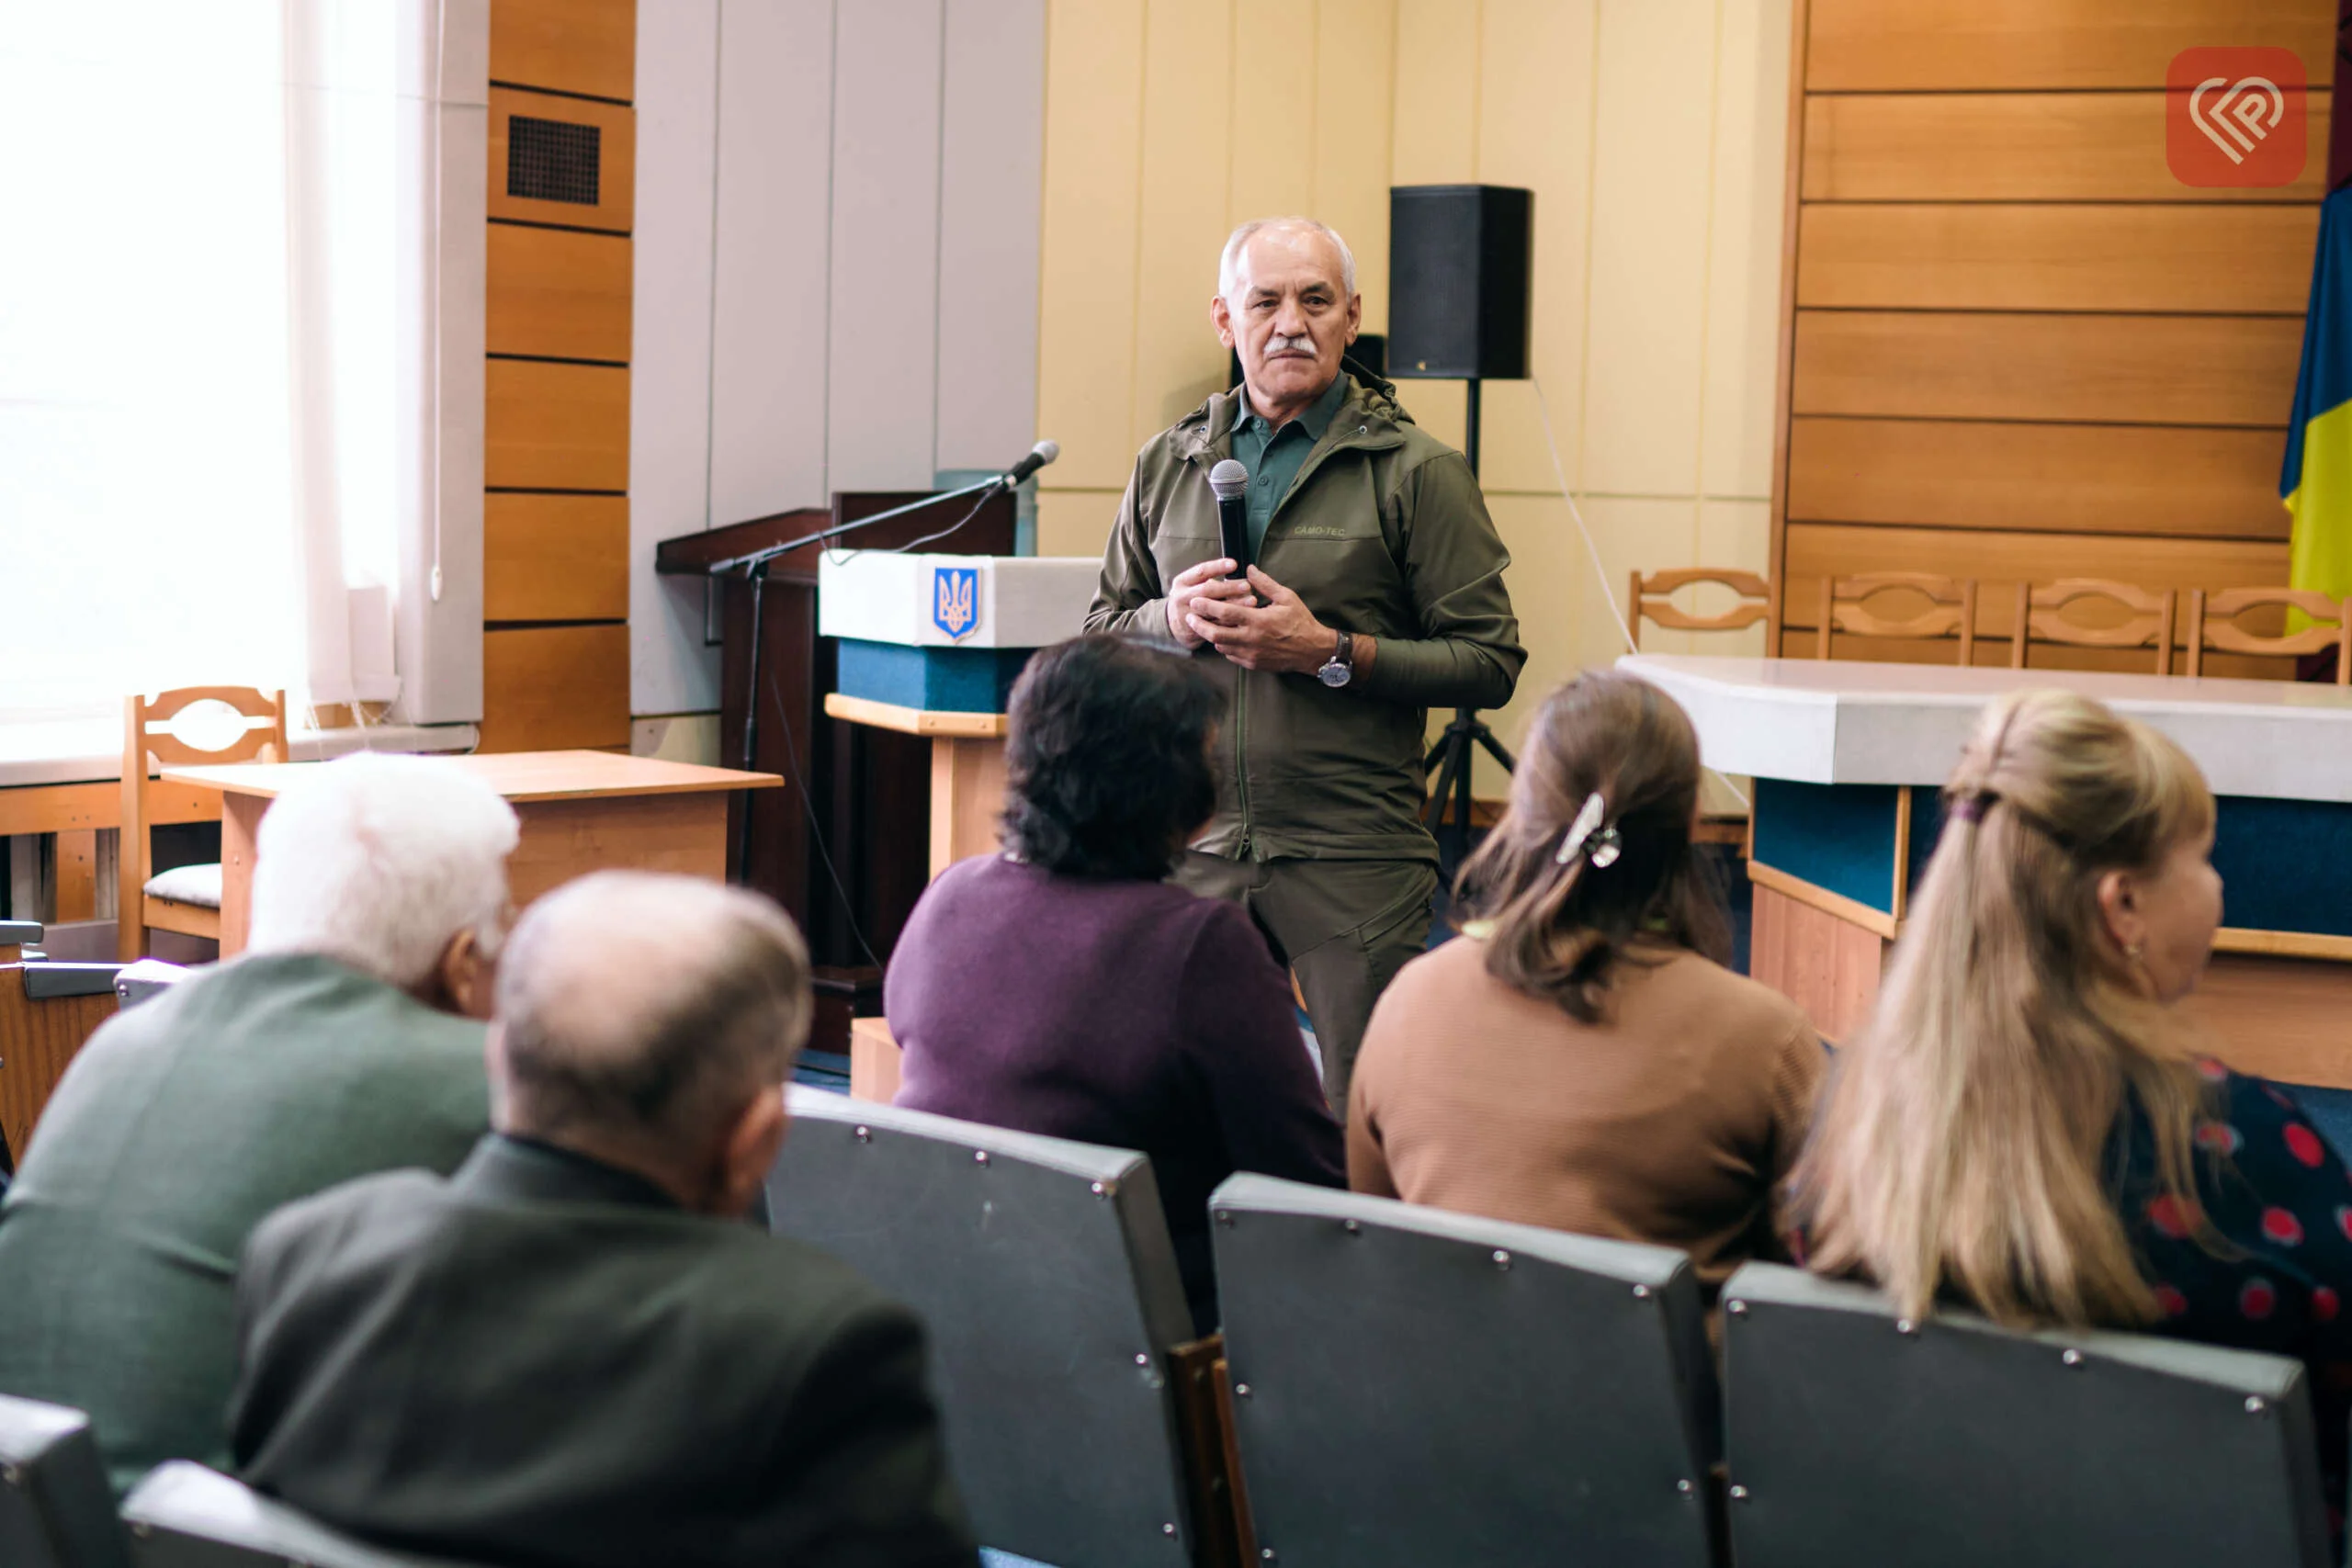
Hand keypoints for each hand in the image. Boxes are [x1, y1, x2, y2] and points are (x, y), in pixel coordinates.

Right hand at [1165, 557, 1257, 649]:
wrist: (1173, 624)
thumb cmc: (1189, 598)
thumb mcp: (1191, 584)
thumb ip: (1208, 577)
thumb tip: (1233, 567)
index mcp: (1182, 582)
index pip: (1201, 571)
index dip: (1218, 567)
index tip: (1234, 564)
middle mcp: (1182, 597)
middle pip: (1207, 590)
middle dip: (1228, 588)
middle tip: (1247, 585)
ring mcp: (1187, 614)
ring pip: (1213, 610)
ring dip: (1235, 605)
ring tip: (1252, 601)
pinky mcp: (1195, 629)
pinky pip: (1216, 625)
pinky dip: (1232, 621)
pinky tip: (1246, 617)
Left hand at [1185, 566, 1333, 673]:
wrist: (1312, 651)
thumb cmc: (1300, 621)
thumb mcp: (1286, 597)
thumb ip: (1265, 583)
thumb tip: (1248, 569)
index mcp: (1259, 620)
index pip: (1226, 612)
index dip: (1207, 606)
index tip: (1196, 600)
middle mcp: (1252, 639)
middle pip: (1216, 634)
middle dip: (1199, 625)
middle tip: (1190, 616)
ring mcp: (1251, 654)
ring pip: (1221, 646)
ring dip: (1212, 636)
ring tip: (1206, 625)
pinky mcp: (1253, 664)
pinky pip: (1231, 656)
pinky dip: (1225, 646)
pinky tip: (1224, 637)